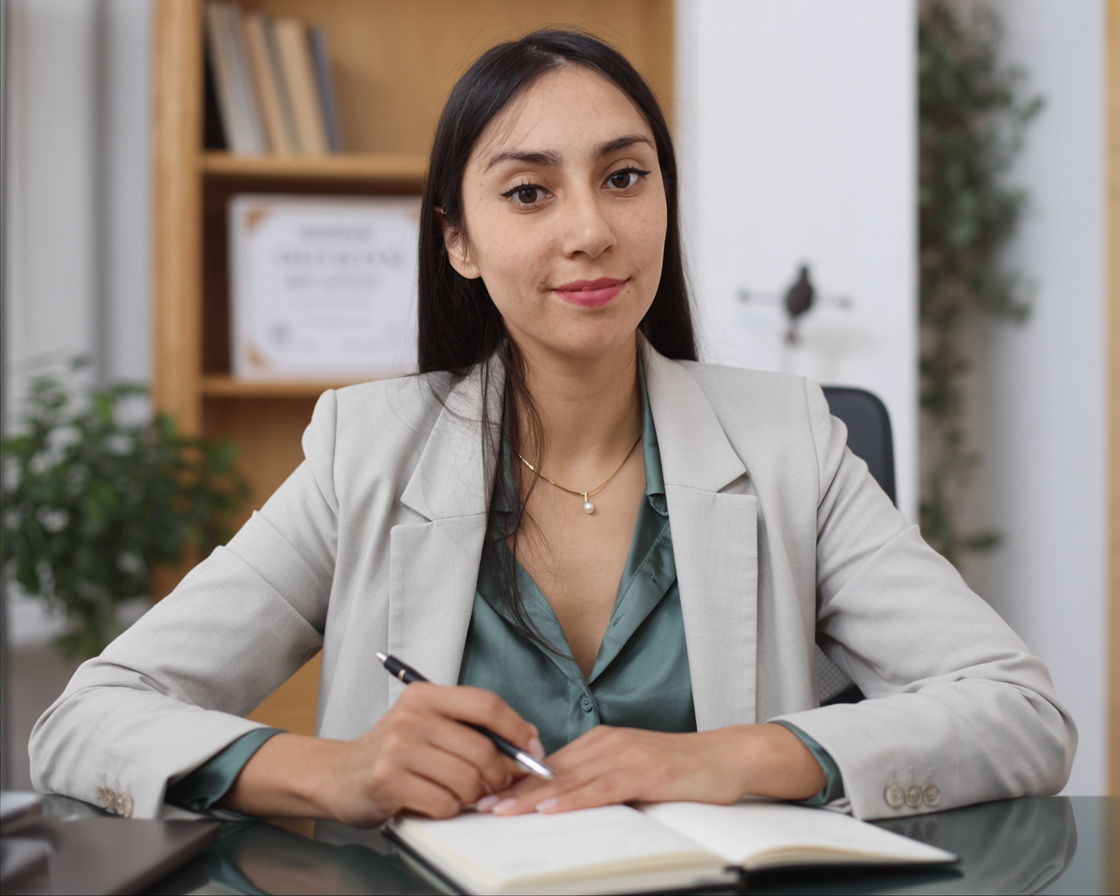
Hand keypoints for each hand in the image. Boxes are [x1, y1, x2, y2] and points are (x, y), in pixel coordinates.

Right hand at [221, 684, 543, 826]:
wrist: (339, 775)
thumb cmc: (396, 752)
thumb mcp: (430, 726)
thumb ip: (472, 728)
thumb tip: (528, 744)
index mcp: (426, 695)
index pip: (486, 704)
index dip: (517, 728)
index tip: (533, 749)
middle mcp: (412, 715)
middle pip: (482, 748)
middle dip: (500, 774)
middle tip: (499, 785)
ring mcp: (398, 747)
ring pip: (466, 779)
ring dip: (473, 795)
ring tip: (463, 794)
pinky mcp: (388, 780)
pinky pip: (443, 801)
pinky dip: (449, 809)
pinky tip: (437, 802)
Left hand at [477, 723, 825, 815]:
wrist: (728, 757)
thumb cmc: (682, 770)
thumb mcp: (633, 774)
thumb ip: (599, 783)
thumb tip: (562, 803)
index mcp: (601, 743)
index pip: (549, 765)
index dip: (516, 783)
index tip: (486, 797)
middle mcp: (607, 743)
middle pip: (551, 771)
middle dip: (512, 791)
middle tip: (479, 807)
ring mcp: (625, 754)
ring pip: (569, 779)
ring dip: (532, 798)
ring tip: (501, 812)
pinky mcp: (645, 770)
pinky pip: (602, 787)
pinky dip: (574, 799)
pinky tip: (552, 809)